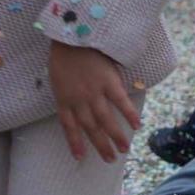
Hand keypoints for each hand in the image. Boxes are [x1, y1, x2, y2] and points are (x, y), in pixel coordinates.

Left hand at [47, 41, 138, 161]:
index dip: (75, 142)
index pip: (69, 126)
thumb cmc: (64, 53)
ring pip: (105, 119)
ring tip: (125, 148)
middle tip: (110, 159)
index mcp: (64, 99)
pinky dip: (129, 114)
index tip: (80, 157)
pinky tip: (137, 125)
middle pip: (90, 127)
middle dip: (100, 145)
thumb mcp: (58, 76)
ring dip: (116, 136)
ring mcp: (94, 92)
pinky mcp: (109, 82)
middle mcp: (79, 100)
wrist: (74, 35)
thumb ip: (66, 92)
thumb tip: (74, 104)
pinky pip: (120, 102)